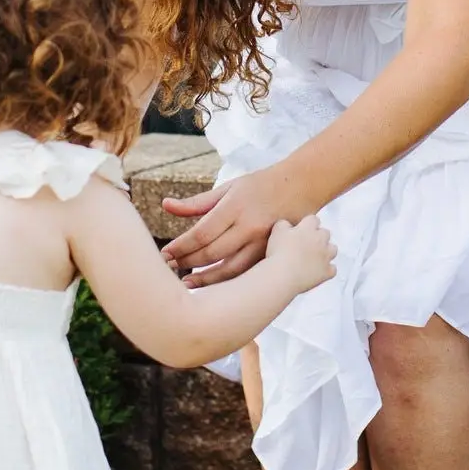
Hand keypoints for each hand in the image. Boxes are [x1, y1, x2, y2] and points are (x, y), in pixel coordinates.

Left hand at [161, 167, 314, 286]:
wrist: (302, 186)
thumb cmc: (260, 186)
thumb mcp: (228, 188)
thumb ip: (197, 202)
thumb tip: (165, 205)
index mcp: (235, 207)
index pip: (202, 233)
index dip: (181, 246)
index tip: (166, 254)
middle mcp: (249, 226)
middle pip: (213, 253)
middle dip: (188, 262)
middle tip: (170, 268)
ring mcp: (263, 243)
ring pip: (231, 270)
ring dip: (206, 280)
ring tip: (187, 283)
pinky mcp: (272, 254)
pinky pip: (246, 273)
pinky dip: (228, 282)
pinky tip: (212, 283)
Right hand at [267, 215, 336, 292]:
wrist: (283, 276)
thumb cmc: (279, 252)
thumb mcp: (277, 231)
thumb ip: (284, 223)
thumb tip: (287, 224)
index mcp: (308, 228)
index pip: (313, 219)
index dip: (308, 224)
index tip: (302, 229)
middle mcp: (320, 240)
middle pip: (326, 233)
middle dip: (319, 237)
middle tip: (307, 244)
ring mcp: (326, 256)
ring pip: (333, 249)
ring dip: (326, 251)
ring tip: (315, 257)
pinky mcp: (327, 272)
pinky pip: (333, 269)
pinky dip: (327, 270)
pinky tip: (318, 271)